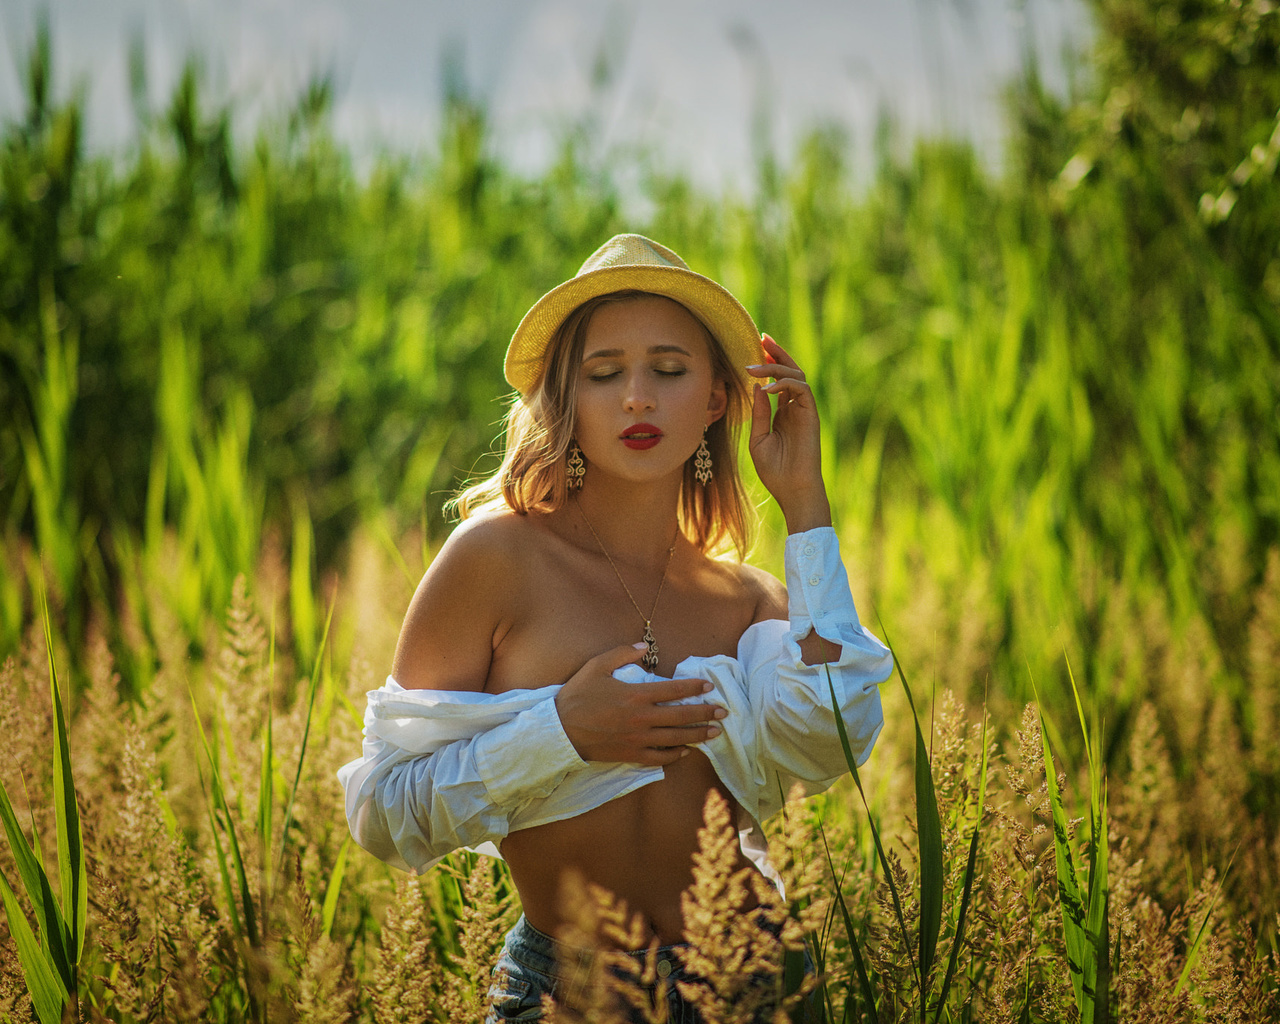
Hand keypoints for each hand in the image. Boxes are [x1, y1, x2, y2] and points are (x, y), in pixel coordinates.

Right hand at [554, 643, 726, 764]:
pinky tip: (685, 751)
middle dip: (705, 713)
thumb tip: (644, 647)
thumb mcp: (597, 666)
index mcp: (636, 694)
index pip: (674, 690)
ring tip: (715, 732)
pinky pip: (660, 757)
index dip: (694, 687)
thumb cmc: (577, 696)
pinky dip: (675, 755)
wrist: (559, 731)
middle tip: (723, 712)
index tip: (709, 686)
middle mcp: (642, 718)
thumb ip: (622, 654)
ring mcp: (638, 739)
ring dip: (698, 735)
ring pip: (676, 738)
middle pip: (682, 715)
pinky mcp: (631, 755)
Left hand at [747, 335, 831, 532]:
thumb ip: (759, 413)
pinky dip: (784, 384)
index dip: (768, 363)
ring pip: (796, 375)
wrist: (792, 489)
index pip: (778, 380)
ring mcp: (805, 410)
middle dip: (776, 352)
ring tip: (754, 366)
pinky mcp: (811, 415)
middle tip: (762, 337)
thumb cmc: (774, 470)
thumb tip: (757, 386)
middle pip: (790, 370)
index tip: (755, 348)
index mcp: (783, 412)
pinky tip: (767, 389)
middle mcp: (796, 407)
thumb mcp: (758, 439)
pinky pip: (801, 389)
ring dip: (776, 366)